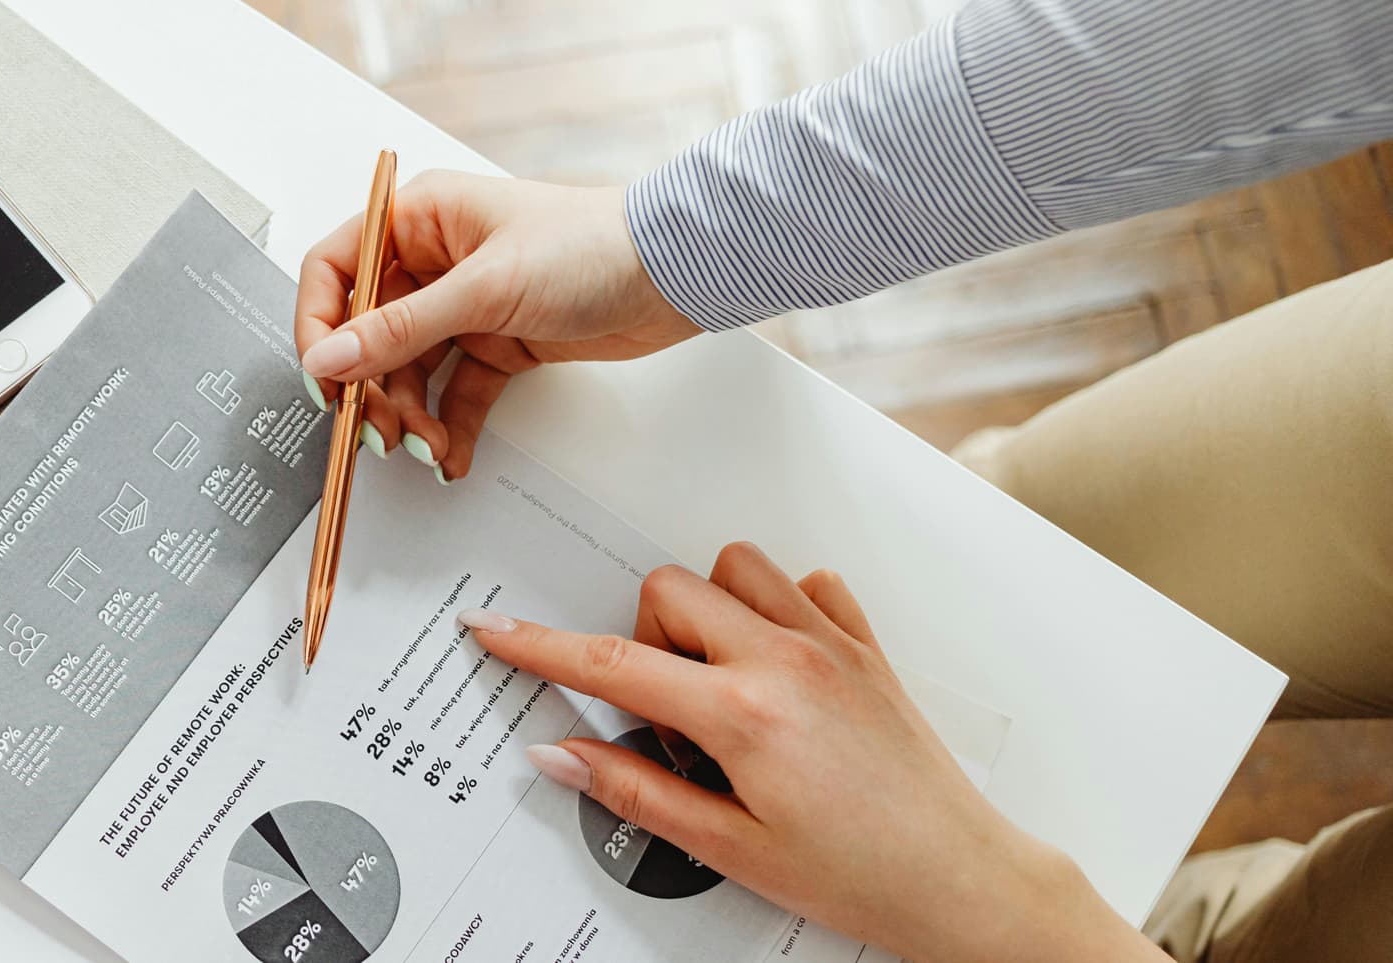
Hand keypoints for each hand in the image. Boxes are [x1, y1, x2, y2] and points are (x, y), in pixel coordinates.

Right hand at [294, 171, 695, 480]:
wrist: (675, 273)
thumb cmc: (592, 246)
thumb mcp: (485, 288)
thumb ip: (401, 329)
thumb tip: (331, 356)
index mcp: (419, 219)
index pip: (335, 269)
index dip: (319, 325)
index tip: (324, 378)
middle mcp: (434, 259)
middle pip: (368, 333)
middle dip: (371, 388)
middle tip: (380, 432)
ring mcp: (465, 305)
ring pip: (410, 371)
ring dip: (413, 416)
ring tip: (430, 448)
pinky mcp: (498, 342)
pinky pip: (454, 392)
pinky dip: (451, 426)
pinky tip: (453, 455)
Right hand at [455, 544, 1167, 962]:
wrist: (958, 880)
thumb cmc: (859, 874)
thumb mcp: (729, 848)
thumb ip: (635, 791)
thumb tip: (561, 754)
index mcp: (744, 715)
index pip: (611, 664)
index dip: (537, 644)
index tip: (494, 627)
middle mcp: (786, 660)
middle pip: (666, 590)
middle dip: (641, 638)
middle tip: (662, 712)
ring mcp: (830, 643)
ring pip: (733, 567)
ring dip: (706, 610)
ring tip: (714, 681)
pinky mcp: (865, 645)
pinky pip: (804, 583)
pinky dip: (776, 607)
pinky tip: (774, 664)